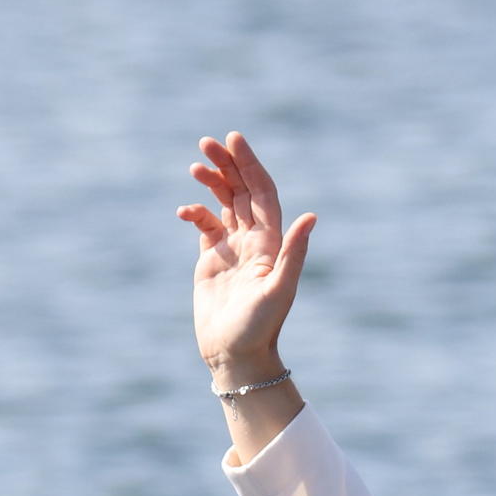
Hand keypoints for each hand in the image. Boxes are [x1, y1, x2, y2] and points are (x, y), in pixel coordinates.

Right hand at [178, 132, 316, 383]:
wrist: (236, 355)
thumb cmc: (260, 327)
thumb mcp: (279, 288)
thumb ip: (294, 251)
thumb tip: (312, 216)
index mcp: (272, 242)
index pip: (262, 192)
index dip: (250, 164)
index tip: (234, 139)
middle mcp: (255, 241)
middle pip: (242, 191)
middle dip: (228, 164)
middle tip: (207, 142)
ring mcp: (233, 249)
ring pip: (224, 204)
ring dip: (212, 181)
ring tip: (195, 164)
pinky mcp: (212, 260)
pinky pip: (205, 225)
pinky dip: (195, 212)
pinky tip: (184, 210)